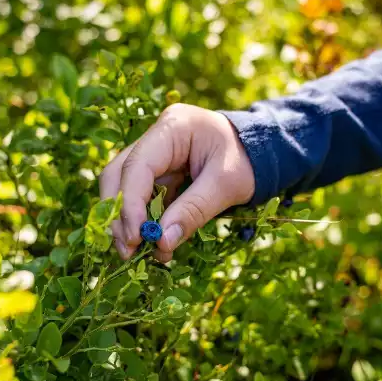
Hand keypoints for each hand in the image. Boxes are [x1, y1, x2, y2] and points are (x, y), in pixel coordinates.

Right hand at [99, 103, 254, 261]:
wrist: (262, 152)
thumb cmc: (248, 161)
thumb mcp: (226, 185)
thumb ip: (194, 211)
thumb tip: (161, 243)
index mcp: (173, 127)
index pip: (137, 166)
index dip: (130, 204)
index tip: (135, 238)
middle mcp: (156, 137)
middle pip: (119, 174)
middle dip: (119, 214)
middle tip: (127, 250)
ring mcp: (155, 154)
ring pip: (124, 187)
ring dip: (127, 222)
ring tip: (137, 254)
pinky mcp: (158, 172)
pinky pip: (142, 198)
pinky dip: (144, 222)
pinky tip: (153, 245)